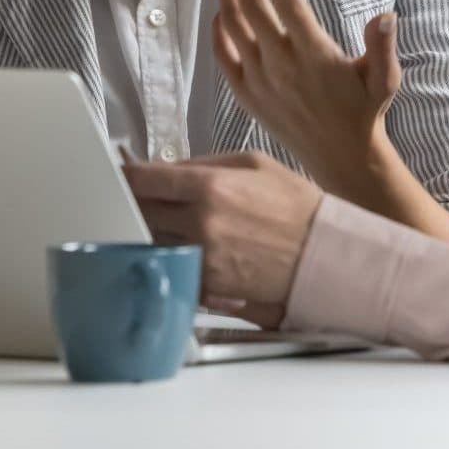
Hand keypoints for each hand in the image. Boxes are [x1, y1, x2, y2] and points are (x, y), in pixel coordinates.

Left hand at [124, 151, 321, 329]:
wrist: (324, 253)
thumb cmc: (295, 206)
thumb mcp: (253, 163)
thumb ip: (204, 162)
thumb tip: (167, 168)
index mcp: (209, 187)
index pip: (144, 180)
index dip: (127, 176)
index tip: (123, 175)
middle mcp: (200, 224)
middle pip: (141, 213)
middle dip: (138, 204)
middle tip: (147, 199)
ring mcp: (202, 258)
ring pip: (153, 242)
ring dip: (153, 232)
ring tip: (170, 223)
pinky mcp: (208, 285)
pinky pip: (173, 267)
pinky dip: (173, 258)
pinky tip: (186, 248)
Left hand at [213, 0, 401, 196]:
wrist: (340, 157)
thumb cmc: (364, 110)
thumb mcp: (384, 79)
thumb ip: (383, 46)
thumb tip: (386, 15)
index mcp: (314, 56)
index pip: (290, 6)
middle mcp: (282, 66)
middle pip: (252, 9)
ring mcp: (260, 81)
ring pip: (233, 28)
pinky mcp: (247, 95)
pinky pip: (222, 58)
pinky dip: (217, 32)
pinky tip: (220, 10)